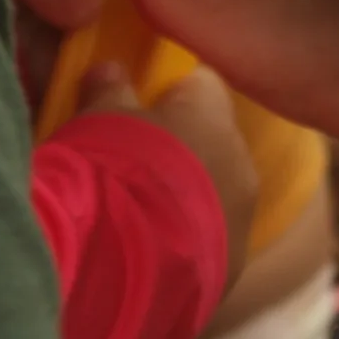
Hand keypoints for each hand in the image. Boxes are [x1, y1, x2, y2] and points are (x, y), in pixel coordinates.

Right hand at [80, 62, 257, 291]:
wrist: (119, 264)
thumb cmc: (109, 170)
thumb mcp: (96, 117)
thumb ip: (108, 88)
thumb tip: (111, 68)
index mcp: (215, 116)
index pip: (203, 87)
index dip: (169, 95)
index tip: (137, 107)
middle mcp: (242, 165)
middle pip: (213, 144)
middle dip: (180, 151)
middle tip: (130, 165)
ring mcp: (241, 221)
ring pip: (215, 196)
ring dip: (183, 201)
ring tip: (135, 216)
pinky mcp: (229, 270)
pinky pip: (208, 243)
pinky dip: (182, 243)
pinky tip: (145, 254)